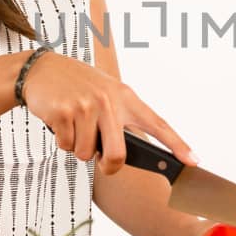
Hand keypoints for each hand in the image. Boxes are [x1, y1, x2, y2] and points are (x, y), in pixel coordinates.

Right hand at [19, 52, 194, 175]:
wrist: (42, 69)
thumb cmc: (78, 85)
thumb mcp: (107, 92)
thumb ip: (120, 118)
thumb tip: (124, 155)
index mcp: (126, 97)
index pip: (158, 123)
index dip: (177, 144)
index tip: (193, 160)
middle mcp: (109, 101)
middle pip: (118, 155)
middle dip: (108, 166)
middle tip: (101, 161)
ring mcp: (85, 106)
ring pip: (87, 153)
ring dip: (78, 147)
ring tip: (74, 124)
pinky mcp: (63, 112)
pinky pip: (66, 146)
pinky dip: (62, 140)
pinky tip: (60, 120)